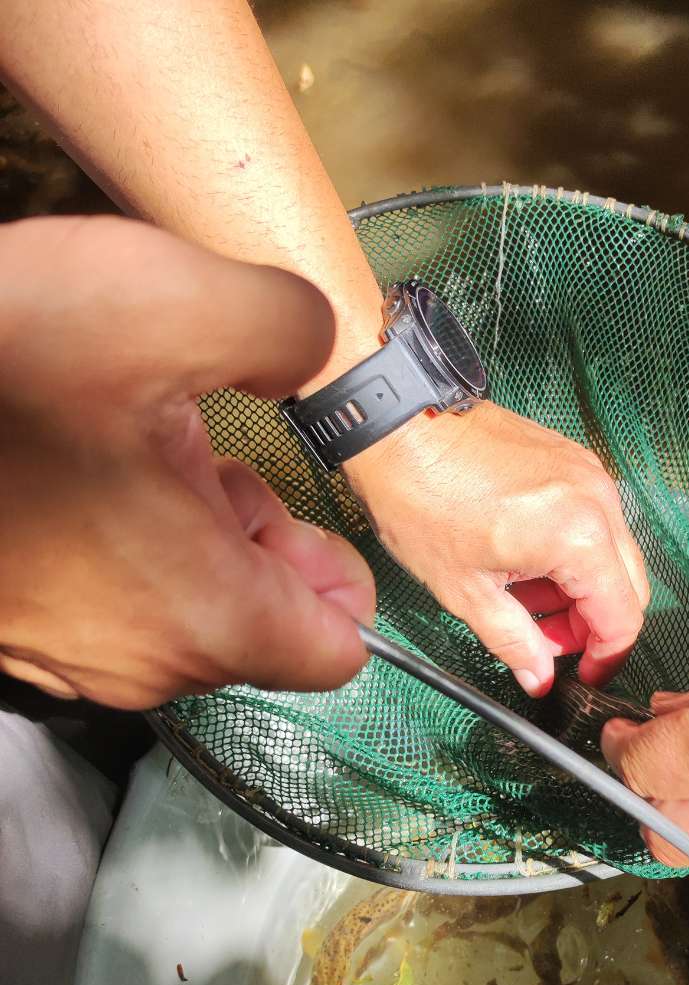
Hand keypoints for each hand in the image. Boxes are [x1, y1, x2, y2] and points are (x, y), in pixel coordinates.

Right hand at [0, 216, 374, 709]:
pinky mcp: (16, 622)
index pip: (337, 644)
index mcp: (211, 615)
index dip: (340, 570)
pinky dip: (112, 531)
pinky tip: (74, 455)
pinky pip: (103, 591)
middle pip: (258, 616)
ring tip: (134, 435)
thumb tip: (311, 347)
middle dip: (255, 530)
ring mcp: (71, 651)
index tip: (305, 503)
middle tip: (208, 444)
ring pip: (177, 599)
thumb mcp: (171, 305)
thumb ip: (286, 327)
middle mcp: (146, 659)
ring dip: (180, 522)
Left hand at [344, 403, 648, 696]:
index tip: (582, 677)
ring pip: (615, 553)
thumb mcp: (464, 590)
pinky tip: (527, 559)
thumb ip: (513, 642)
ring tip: (528, 599)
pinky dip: (575, 551)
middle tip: (547, 641)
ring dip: (584, 588)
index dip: (606, 658)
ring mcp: (589, 473)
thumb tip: (538, 678)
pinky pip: (596, 519)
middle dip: (595, 625)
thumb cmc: (420, 500)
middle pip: (630, 586)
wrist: (398, 425)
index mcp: (578, 537)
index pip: (623, 617)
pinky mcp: (572, 459)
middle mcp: (599, 501)